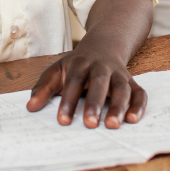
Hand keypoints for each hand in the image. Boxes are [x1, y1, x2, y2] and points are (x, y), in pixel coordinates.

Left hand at [26, 45, 146, 128]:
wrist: (103, 45)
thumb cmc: (77, 65)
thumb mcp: (57, 70)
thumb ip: (44, 88)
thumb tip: (30, 107)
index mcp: (80, 63)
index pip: (74, 81)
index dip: (68, 101)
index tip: (63, 121)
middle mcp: (102, 67)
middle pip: (99, 83)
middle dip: (94, 103)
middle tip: (89, 124)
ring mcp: (119, 74)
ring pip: (122, 88)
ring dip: (119, 106)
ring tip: (112, 125)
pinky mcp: (132, 82)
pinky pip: (139, 93)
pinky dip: (138, 106)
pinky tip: (132, 120)